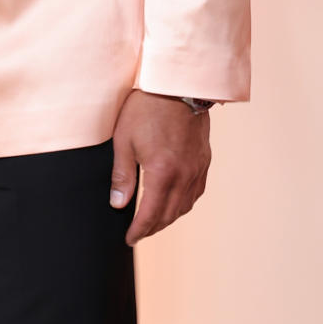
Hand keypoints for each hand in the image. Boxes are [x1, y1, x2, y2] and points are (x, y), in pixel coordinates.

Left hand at [109, 90, 210, 245]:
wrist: (178, 84)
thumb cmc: (146, 108)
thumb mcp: (124, 141)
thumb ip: (122, 176)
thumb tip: (118, 204)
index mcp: (162, 172)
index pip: (151, 214)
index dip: (139, 230)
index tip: (129, 239)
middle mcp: (184, 174)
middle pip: (170, 214)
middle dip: (153, 228)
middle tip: (138, 234)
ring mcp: (197, 167)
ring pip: (185, 205)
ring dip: (169, 218)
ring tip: (154, 221)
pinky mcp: (204, 159)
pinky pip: (196, 191)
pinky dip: (184, 203)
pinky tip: (175, 202)